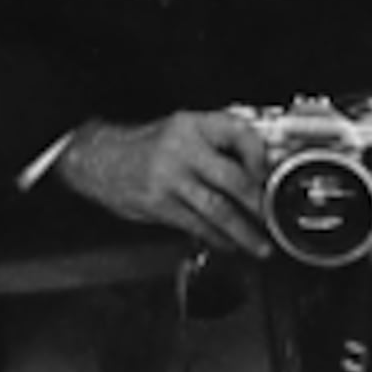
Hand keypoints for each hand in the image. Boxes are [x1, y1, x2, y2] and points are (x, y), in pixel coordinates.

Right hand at [55, 112, 273, 261]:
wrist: (96, 158)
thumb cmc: (145, 148)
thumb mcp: (180, 133)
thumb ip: (217, 147)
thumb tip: (262, 169)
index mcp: (190, 124)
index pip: (238, 133)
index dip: (261, 157)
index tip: (272, 177)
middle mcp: (180, 148)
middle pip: (233, 179)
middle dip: (260, 206)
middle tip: (275, 220)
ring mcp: (168, 176)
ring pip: (218, 209)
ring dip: (245, 232)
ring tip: (261, 246)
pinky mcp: (158, 202)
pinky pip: (198, 225)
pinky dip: (219, 239)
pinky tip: (228, 244)